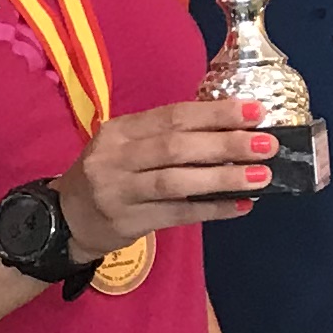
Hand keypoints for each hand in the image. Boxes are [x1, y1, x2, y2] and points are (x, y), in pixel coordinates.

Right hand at [55, 100, 278, 257]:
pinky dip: (212, 209)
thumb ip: (167, 138)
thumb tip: (231, 133)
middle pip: (176, 147)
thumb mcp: (126, 147)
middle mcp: (115, 158)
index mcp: (119, 131)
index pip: (172, 116)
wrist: (66, 219)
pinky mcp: (128, 222)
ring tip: (260, 175)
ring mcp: (119, 192)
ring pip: (177, 182)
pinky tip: (241, 205)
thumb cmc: (109, 176)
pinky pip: (177, 214)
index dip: (216, 113)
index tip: (254, 111)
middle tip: (267, 144)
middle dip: (226, 143)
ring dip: (223, 178)